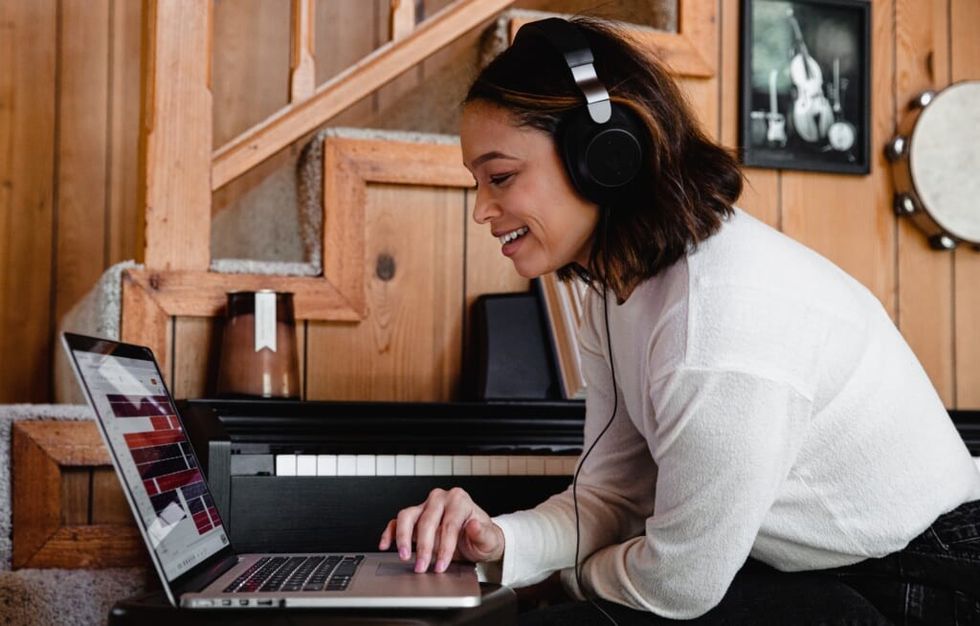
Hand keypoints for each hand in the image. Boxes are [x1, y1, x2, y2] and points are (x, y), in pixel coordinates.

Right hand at [378, 487, 504, 572]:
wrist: (477, 539)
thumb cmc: (481, 538)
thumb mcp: (489, 539)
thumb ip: (482, 533)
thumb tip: (473, 525)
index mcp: (459, 500)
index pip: (448, 524)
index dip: (444, 547)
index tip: (441, 564)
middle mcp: (440, 499)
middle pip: (427, 521)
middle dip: (424, 547)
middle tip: (422, 567)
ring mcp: (425, 506)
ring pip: (407, 516)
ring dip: (403, 537)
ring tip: (404, 555)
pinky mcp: (414, 516)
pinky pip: (397, 521)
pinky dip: (390, 532)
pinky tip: (386, 544)